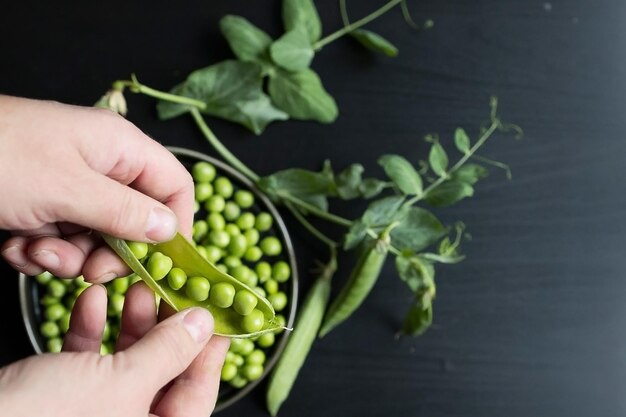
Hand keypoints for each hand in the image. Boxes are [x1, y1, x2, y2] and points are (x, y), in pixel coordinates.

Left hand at [0, 95, 193, 281]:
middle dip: (111, 251)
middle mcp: (102, 167)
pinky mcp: (43, 206)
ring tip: (35, 252)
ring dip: (68, 257)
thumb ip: (125, 212)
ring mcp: (71, 187)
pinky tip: (15, 248)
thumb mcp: (67, 189)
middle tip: (90, 270)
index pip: (175, 186)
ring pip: (97, 238)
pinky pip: (63, 241)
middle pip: (136, 220)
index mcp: (120, 148)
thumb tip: (168, 231)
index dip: (176, 225)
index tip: (162, 262)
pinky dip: (41, 253)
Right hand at [0, 282, 229, 416]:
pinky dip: (92, 328)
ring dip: (130, 319)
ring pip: (127, 360)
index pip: (199, 392)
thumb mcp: (122, 382)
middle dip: (166, 325)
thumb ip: (168, 352)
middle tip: (171, 289)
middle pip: (164, 371)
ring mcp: (96, 413)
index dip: (211, 350)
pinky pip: (88, 361)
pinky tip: (91, 300)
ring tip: (134, 285)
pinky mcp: (63, 399)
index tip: (217, 312)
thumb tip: (203, 324)